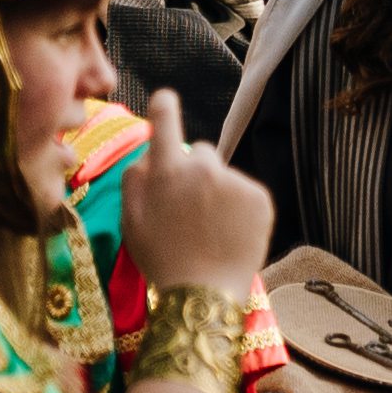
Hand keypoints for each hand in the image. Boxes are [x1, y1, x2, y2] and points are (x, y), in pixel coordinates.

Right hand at [119, 97, 270, 302]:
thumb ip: (135, 179)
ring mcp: (235, 181)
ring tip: (211, 230)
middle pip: (202, 153)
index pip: (165, 122)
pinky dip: (240, 209)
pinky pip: (246, 193)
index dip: (164, 107)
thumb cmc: (161, 259)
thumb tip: (148, 155)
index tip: (166, 98)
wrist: (203, 294)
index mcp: (167, 171)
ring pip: (224, 177)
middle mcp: (203, 168)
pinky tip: (229, 234)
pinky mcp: (260, 197)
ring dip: (218, 192)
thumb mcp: (131, 221)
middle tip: (190, 208)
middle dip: (196, 171)